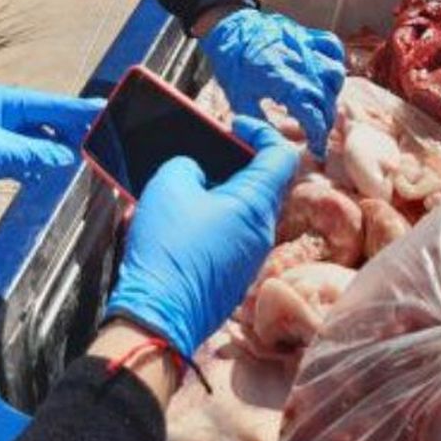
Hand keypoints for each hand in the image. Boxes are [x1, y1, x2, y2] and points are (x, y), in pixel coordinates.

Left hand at [0, 85, 102, 215]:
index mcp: (2, 103)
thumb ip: (31, 153)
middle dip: (75, 130)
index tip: (108, 111)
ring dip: (59, 149)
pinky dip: (40, 163)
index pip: (51, 105)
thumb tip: (67, 157)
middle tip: (107, 139)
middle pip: (48, 121)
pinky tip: (54, 171)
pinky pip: (25, 158)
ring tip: (88, 157)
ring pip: (38, 141)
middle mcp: (2, 116)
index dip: (80, 111)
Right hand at [104, 116, 299, 357]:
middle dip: (236, 162)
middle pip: (263, 183)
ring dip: (223, 192)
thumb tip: (196, 173)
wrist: (159, 314)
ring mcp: (250, 257)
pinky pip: (233, 235)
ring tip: (189, 185)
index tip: (234, 126)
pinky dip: (215, 218)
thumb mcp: (169, 184)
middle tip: (207, 154)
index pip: (281, 155)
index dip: (261, 132)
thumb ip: (188, 166)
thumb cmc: (168, 247)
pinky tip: (185, 218)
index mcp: (255, 204)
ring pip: (246, 211)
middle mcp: (262, 231)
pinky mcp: (234, 276)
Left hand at [198, 8, 345, 156]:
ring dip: (332, 92)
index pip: (313, 116)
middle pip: (326, 99)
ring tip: (322, 103)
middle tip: (318, 131)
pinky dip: (334, 60)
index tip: (317, 147)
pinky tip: (326, 73)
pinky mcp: (306, 35)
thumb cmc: (232, 64)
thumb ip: (259, 122)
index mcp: (284, 84)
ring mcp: (305, 48)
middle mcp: (300, 66)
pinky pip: (332, 46)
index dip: (318, 135)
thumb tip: (271, 143)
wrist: (228, 30)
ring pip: (334, 74)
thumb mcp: (240, 99)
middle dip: (325, 120)